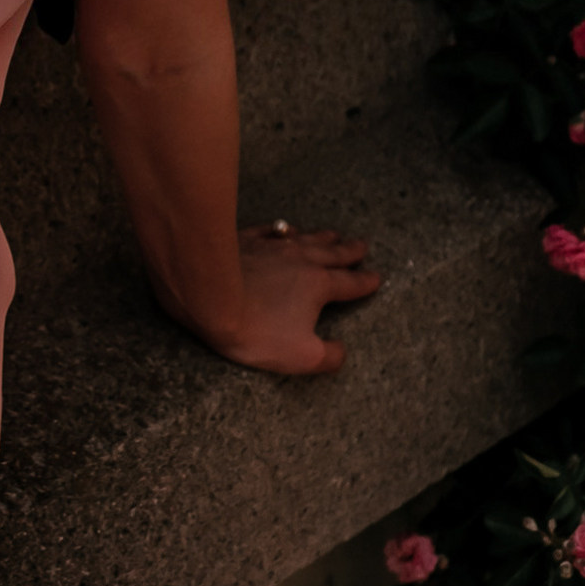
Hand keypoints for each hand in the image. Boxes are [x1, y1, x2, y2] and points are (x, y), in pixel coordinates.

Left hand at [195, 224, 381, 375]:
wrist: (207, 295)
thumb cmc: (256, 330)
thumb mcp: (302, 356)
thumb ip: (330, 356)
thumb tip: (341, 350)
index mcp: (317, 285)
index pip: (349, 284)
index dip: (365, 282)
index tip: (377, 277)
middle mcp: (298, 259)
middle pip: (331, 253)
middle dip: (349, 251)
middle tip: (362, 245)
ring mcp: (270, 246)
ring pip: (303, 238)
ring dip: (321, 237)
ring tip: (333, 233)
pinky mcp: (243, 239)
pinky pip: (269, 230)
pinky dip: (282, 229)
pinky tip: (283, 228)